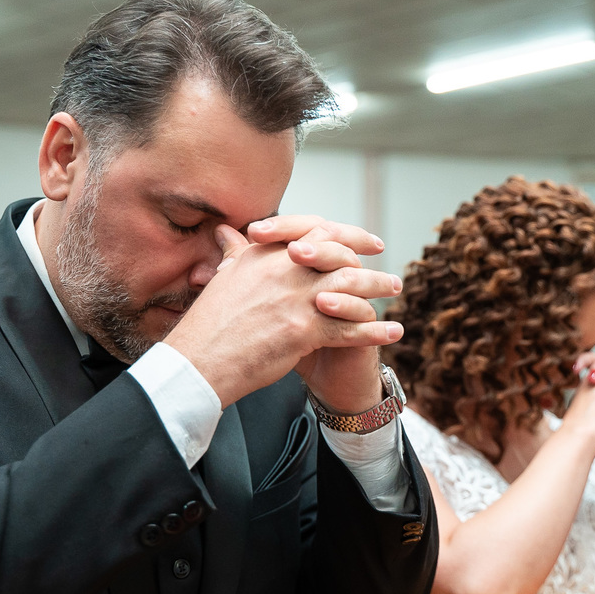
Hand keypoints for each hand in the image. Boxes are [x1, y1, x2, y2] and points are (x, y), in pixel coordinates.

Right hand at [165, 219, 400, 407]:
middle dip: (368, 259)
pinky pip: (350, 327)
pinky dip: (375, 330)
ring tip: (395, 292)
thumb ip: (233, 253)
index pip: (315, 232)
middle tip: (386, 267)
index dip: (344, 234)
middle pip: (338, 254)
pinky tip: (393, 332)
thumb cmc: (208, 325)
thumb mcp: (222, 278)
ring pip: (350, 286)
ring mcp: (295, 298)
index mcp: (265, 254)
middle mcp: (284, 269)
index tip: (363, 241)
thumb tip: (227, 231)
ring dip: (378, 289)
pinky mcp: (303, 330)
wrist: (199, 361)